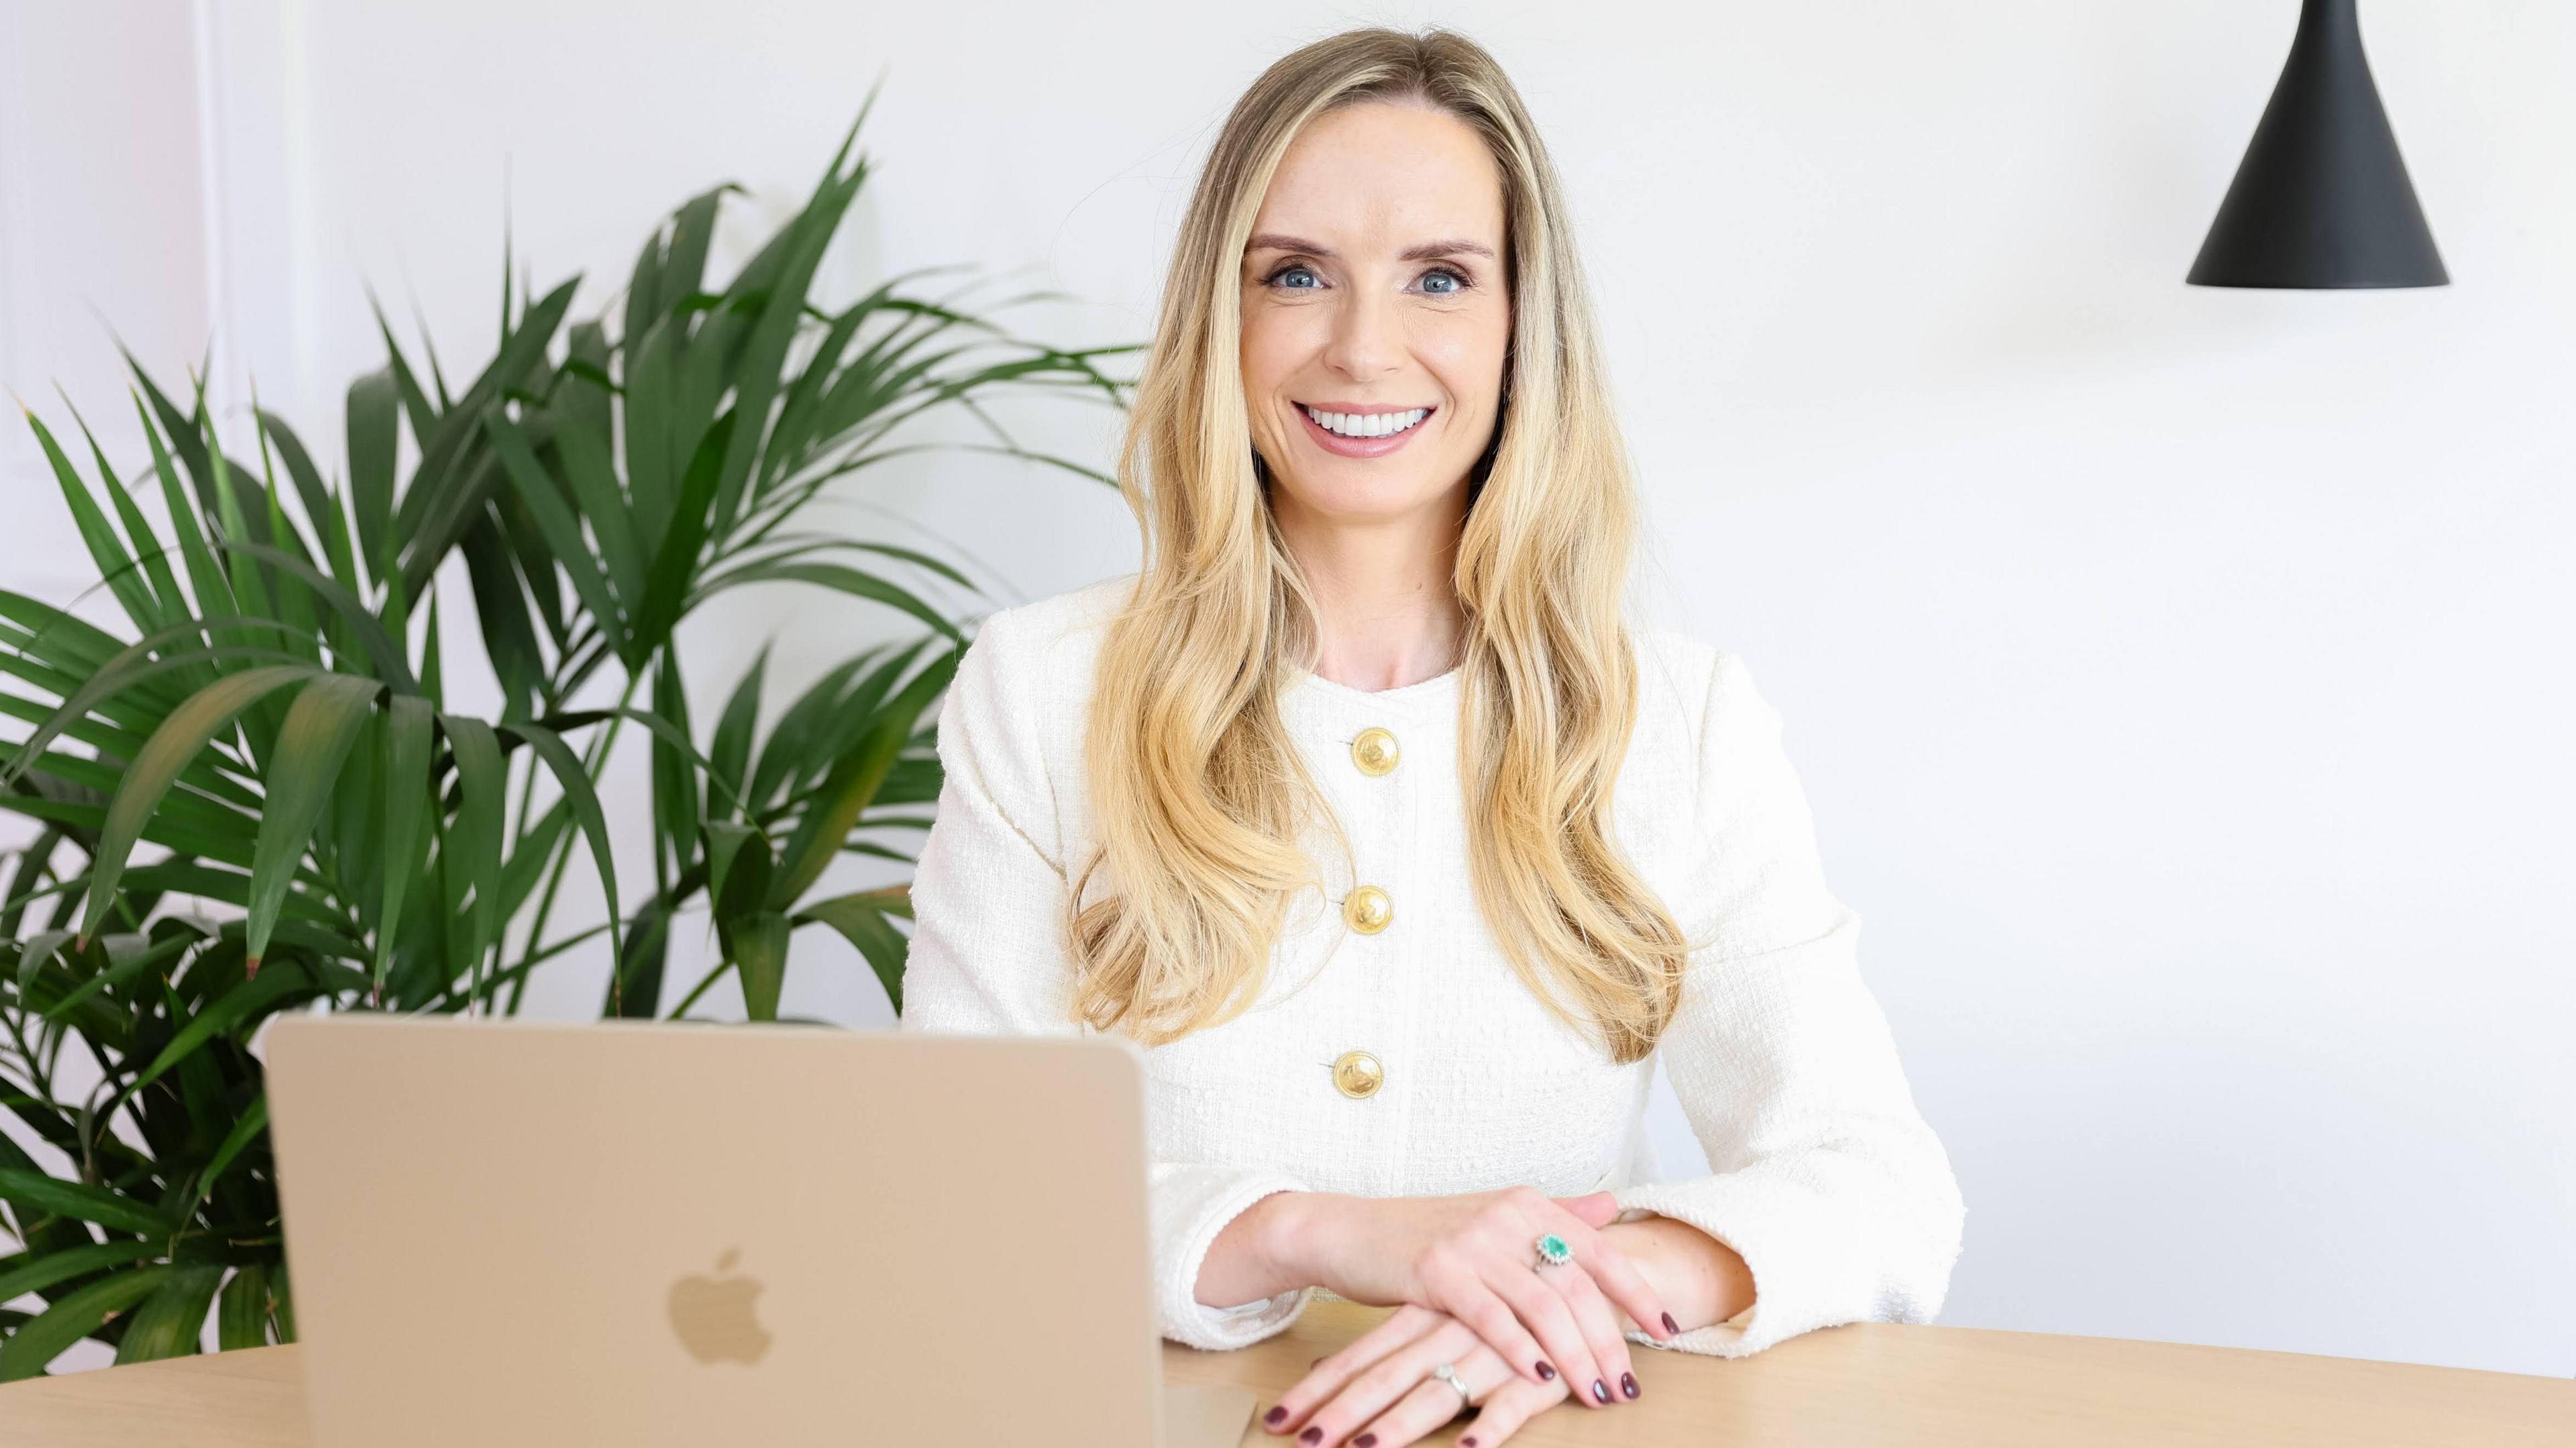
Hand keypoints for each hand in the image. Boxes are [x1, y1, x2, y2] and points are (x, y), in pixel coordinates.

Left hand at [1261, 1301, 1589, 1446]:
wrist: (1593, 1265)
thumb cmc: (1511, 1295)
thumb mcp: (1445, 1311)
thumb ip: (1387, 1342)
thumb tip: (1320, 1366)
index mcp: (1424, 1315)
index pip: (1359, 1357)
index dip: (1319, 1390)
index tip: (1280, 1421)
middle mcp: (1448, 1331)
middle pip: (1385, 1378)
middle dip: (1342, 1414)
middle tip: (1304, 1443)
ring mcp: (1490, 1350)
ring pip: (1437, 1391)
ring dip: (1399, 1424)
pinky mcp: (1538, 1371)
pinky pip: (1512, 1401)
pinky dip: (1490, 1424)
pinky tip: (1469, 1447)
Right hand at [1287, 1186, 1672, 1410]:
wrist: (1349, 1231)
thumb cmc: (1424, 1234)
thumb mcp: (1494, 1217)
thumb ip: (1555, 1215)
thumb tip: (1611, 1208)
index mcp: (1528, 1204)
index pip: (1600, 1250)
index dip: (1638, 1291)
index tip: (1669, 1330)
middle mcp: (1507, 1216)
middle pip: (1579, 1284)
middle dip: (1610, 1340)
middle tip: (1628, 1385)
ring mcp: (1472, 1242)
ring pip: (1543, 1305)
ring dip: (1576, 1356)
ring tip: (1597, 1394)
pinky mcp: (1437, 1271)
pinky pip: (1492, 1317)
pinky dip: (1521, 1351)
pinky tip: (1542, 1381)